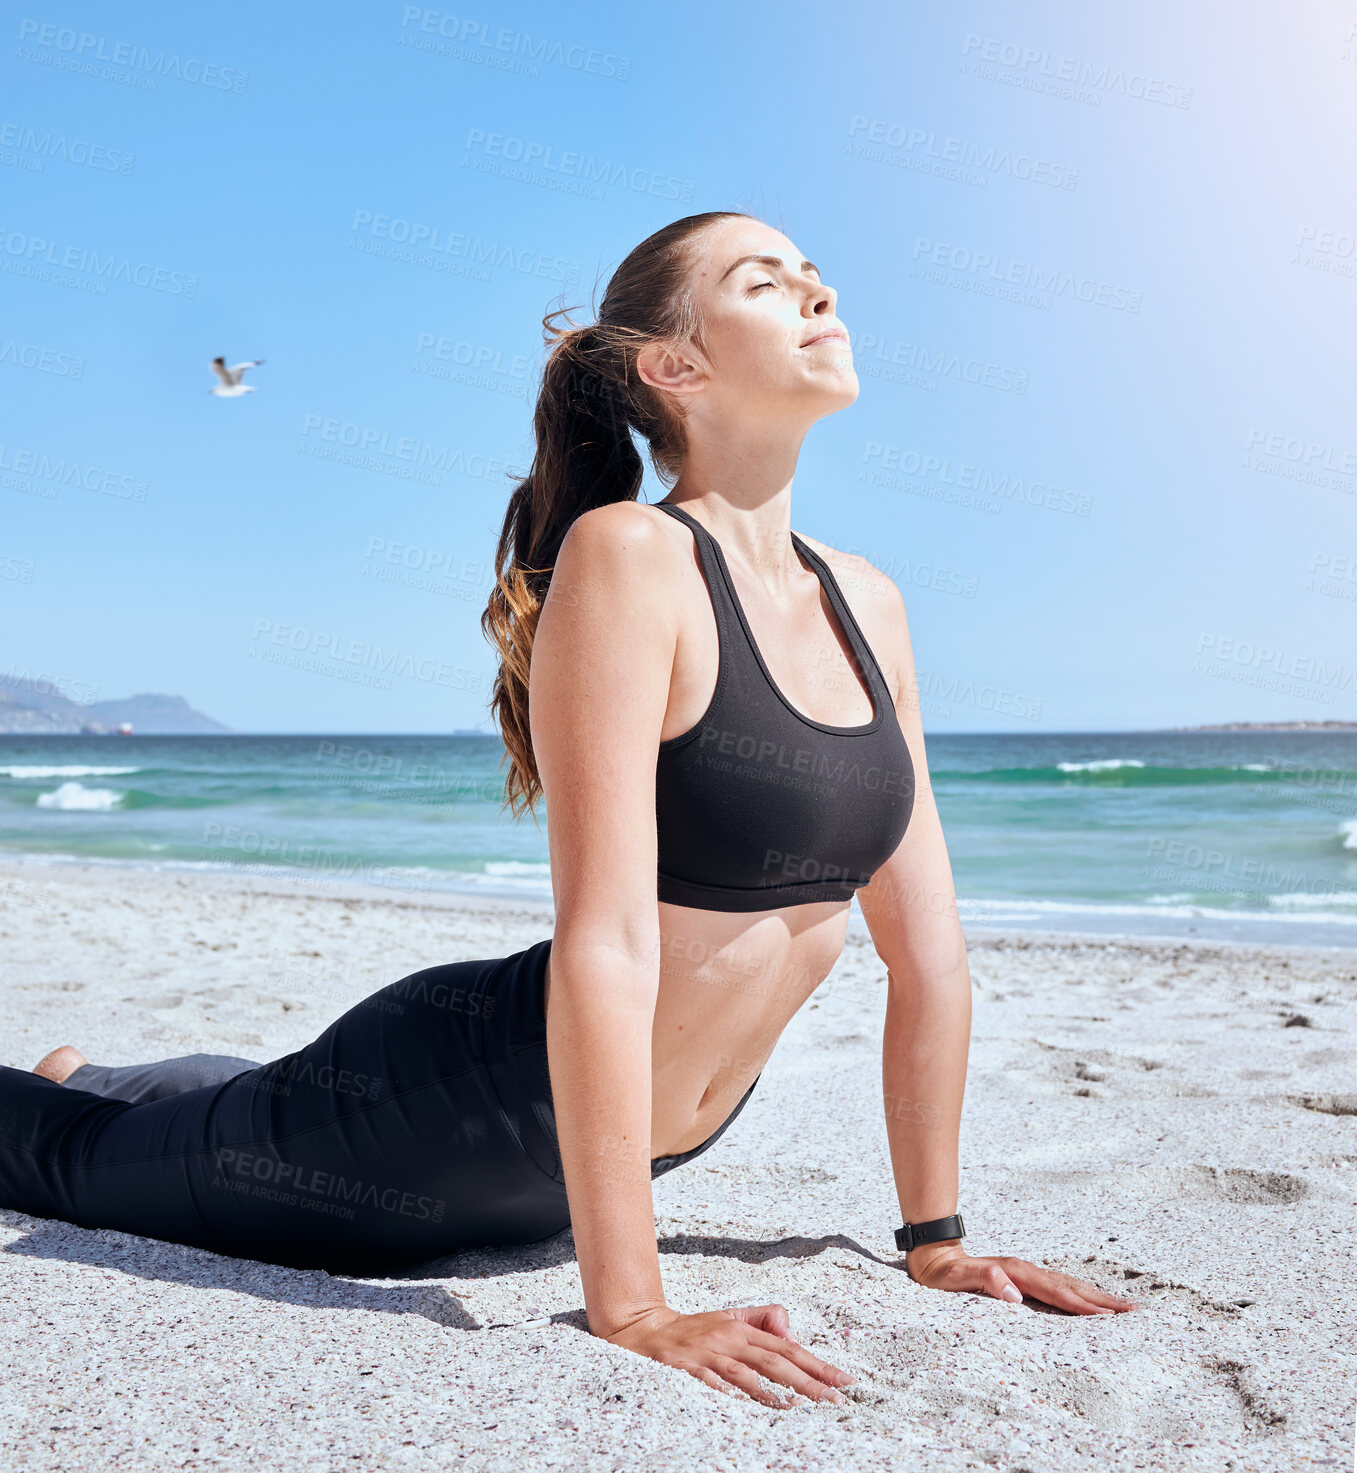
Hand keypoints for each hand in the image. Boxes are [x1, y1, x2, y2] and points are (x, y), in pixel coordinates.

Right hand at [601, 1302, 854, 1407]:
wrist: (641, 1330)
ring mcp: (707, 1355)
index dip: (816, 1363)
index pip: (787, 1347)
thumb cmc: (690, 1330)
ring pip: (746, 1373)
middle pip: (774, 1360)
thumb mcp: (728, 1318)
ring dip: (774, 1389)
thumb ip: (761, 1321)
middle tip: (835, 1397)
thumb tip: (792, 1334)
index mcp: (740, 1329)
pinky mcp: (685, 1369)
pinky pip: (712, 1384)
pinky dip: (732, 1394)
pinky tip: (749, 1405)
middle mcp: (728, 1339)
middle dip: (808, 1380)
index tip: (843, 1379)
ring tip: (801, 1405)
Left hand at [905, 1242, 1137, 1314]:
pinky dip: (1079, 1295)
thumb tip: (1014, 1295)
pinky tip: (1089, 1302)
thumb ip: (985, 1280)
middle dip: (1102, 1300)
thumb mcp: (958, 1278)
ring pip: (1068, 1286)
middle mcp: (1026, 1271)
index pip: (1057, 1293)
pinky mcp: (1024, 1280)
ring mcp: (1027, 1274)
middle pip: (1071, 1287)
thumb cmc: (945, 1274)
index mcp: (1017, 1273)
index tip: (1109, 1316)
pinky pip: (1059, 1289)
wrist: (934, 1259)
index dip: (1084, 1305)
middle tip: (1133, 1311)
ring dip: (1095, 1296)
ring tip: (1121, 1307)